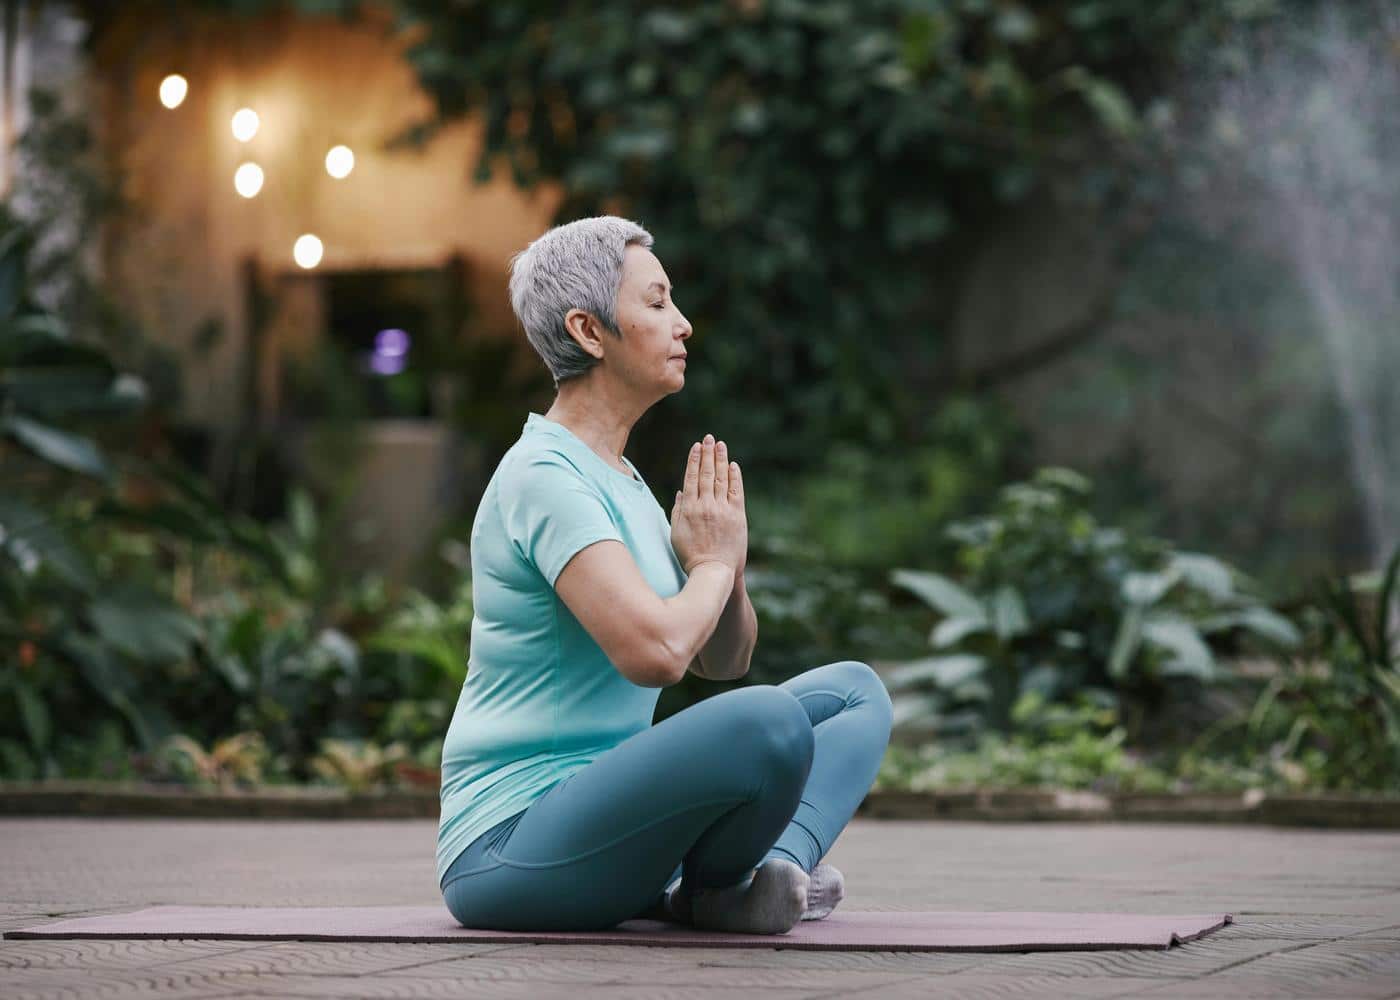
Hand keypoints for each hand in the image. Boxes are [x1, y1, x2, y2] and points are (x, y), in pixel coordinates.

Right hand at [670, 433, 746, 575]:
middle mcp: (705, 506)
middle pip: (706, 473)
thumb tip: (682, 492)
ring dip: (721, 460)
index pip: (691, 478)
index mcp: (688, 509)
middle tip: (709, 438)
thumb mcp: (676, 533)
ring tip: (720, 445)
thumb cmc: (691, 555)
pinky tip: (733, 465)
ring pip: (721, 479)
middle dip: (708, 454)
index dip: (694, 460)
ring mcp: (722, 510)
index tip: (696, 446)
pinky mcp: (737, 516)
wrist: (713, 571)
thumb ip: (677, 510)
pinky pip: (736, 491)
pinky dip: (734, 477)